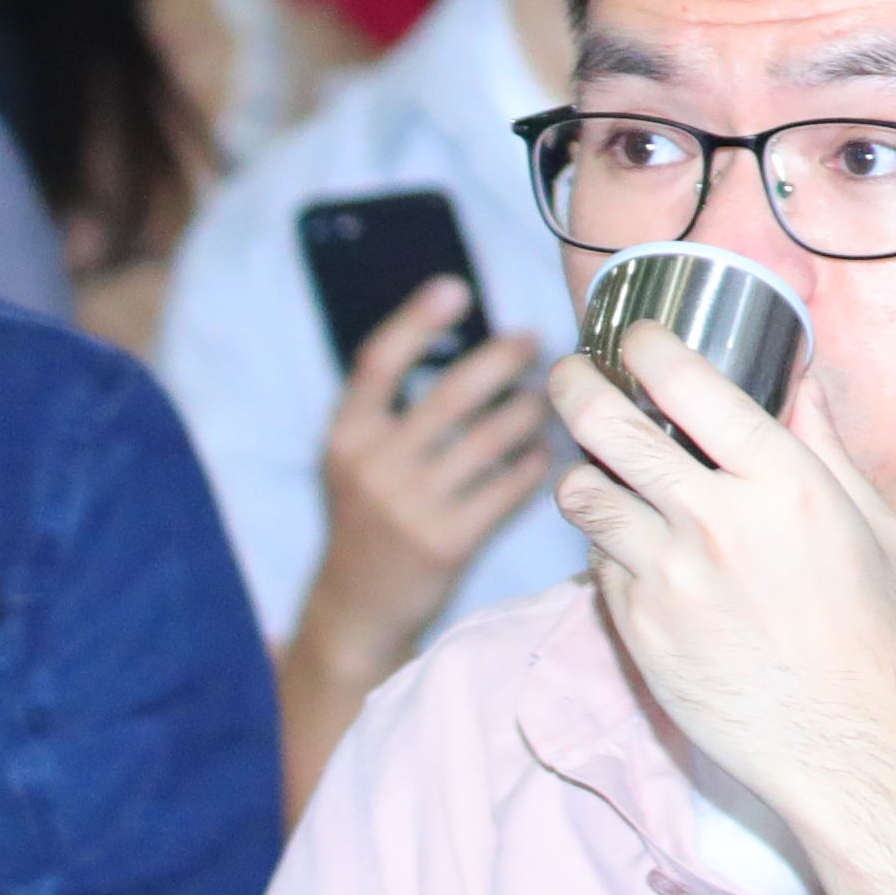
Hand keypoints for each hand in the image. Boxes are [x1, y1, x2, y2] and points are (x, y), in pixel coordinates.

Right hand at [306, 291, 552, 665]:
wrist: (356, 607)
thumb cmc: (370, 517)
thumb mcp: (359, 459)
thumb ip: (394, 410)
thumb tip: (465, 347)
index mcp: (346, 437)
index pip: (378, 363)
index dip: (416, 321)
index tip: (455, 287)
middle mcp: (373, 465)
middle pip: (452, 391)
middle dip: (504, 358)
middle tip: (534, 341)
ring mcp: (411, 505)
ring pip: (493, 437)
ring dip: (531, 410)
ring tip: (548, 398)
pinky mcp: (448, 541)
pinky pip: (509, 485)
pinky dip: (534, 462)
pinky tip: (547, 451)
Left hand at [547, 318, 895, 845]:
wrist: (843, 743)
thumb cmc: (873, 632)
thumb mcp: (875, 526)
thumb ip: (826, 448)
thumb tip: (800, 380)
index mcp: (782, 482)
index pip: (689, 384)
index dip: (648, 347)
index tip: (636, 337)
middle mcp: (716, 521)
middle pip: (607, 427)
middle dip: (574, 385)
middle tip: (568, 373)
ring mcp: (668, 578)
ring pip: (581, 496)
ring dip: (578, 471)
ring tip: (589, 466)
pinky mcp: (638, 630)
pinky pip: (598, 564)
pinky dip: (605, 545)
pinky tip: (630, 546)